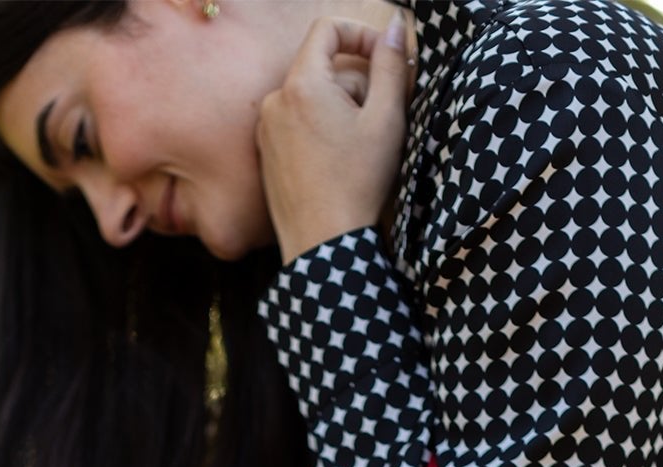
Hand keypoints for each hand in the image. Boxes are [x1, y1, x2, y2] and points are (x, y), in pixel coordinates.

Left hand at [255, 13, 414, 266]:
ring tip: (358, 146)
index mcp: (301, 84)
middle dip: (356, 83)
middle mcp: (274, 102)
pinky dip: (320, 130)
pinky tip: (337, 163)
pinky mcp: (266, 155)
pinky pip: (296, 125)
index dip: (360, 33)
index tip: (383, 56)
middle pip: (321, 68)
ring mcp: (265, 130)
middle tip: (380, 117)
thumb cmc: (357, 183)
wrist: (323, 244)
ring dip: (339, 109)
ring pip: (310, 98)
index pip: (327, 29)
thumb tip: (396, 27)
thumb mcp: (386, 119)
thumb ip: (392, 64)